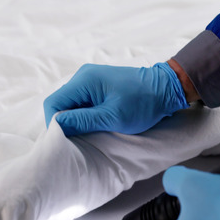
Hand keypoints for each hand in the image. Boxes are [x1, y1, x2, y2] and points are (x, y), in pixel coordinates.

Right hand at [43, 62, 188, 135]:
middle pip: (60, 104)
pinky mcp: (97, 87)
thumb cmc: (143, 103)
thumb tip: (57, 127)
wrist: (166, 88)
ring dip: (75, 121)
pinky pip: (81, 104)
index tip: (64, 142)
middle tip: (75, 142)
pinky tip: (93, 127)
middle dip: (64, 124)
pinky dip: (83, 117)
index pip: (53, 103)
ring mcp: (90, 81)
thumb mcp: (112, 117)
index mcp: (84, 80)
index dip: (54, 125)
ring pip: (70, 105)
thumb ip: (83, 121)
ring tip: (86, 136)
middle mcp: (83, 77)